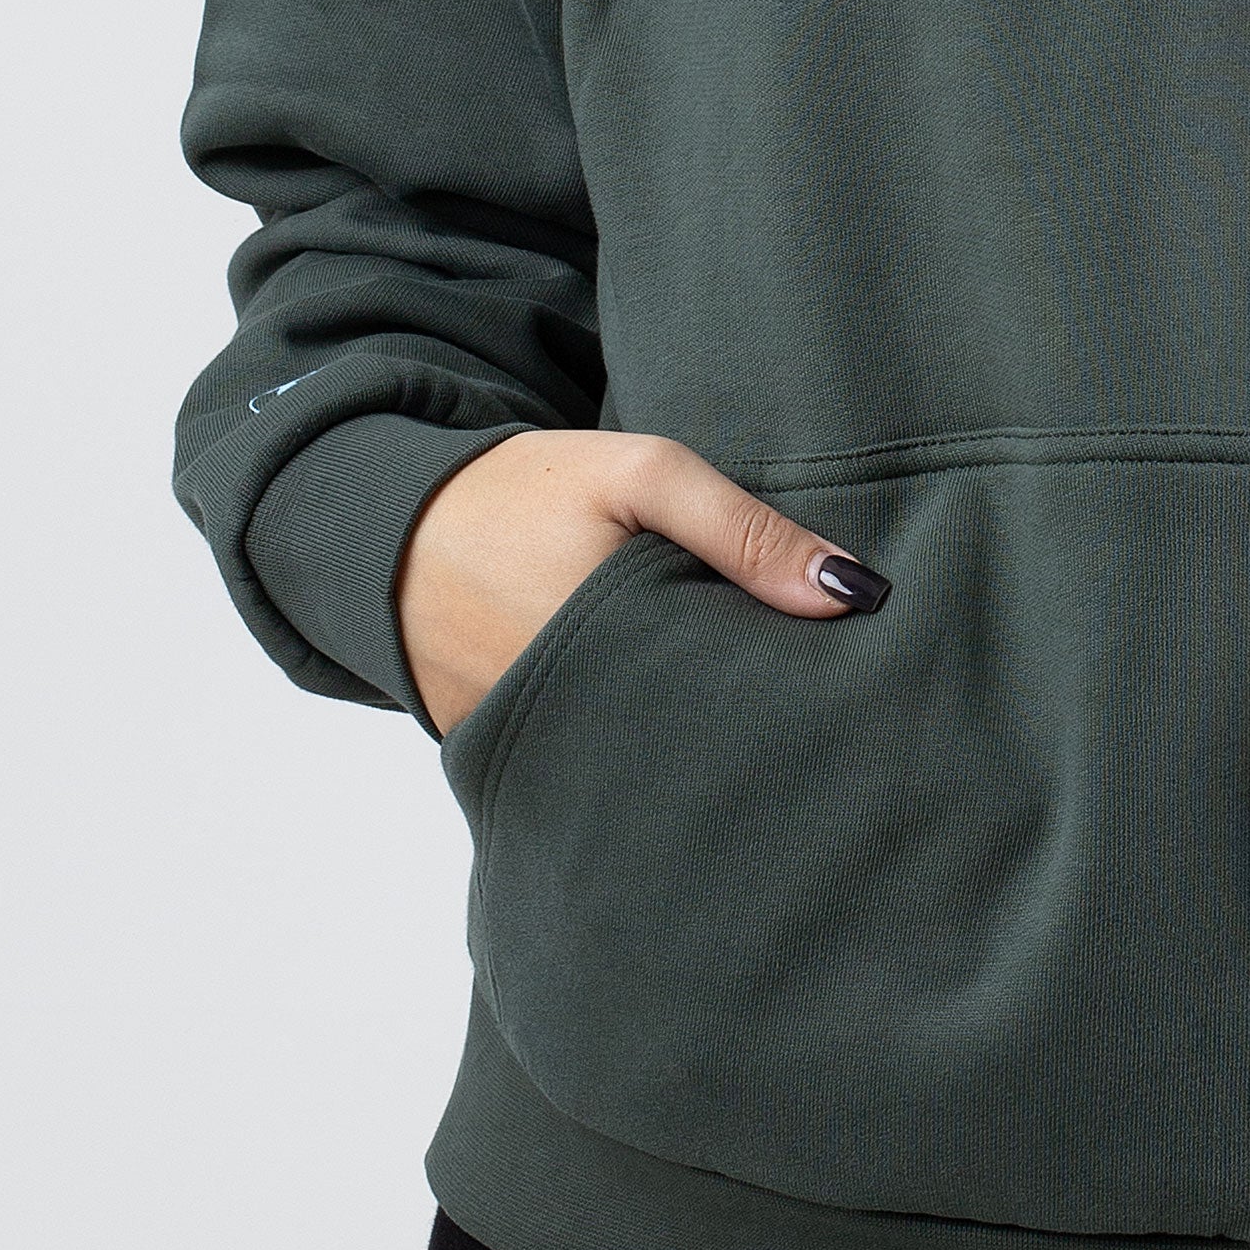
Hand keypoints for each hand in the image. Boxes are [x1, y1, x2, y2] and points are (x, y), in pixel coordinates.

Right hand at [393, 429, 886, 737]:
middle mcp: (570, 720)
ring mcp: (533, 754)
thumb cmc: (526, 490)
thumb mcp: (642, 476)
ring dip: (695, 751)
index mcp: (611, 648)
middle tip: (819, 726)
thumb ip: (744, 530)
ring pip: (647, 768)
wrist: (392, 526)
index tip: (848, 694)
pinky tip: (675, 744)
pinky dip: (631, 758)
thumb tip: (857, 595)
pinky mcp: (506, 769)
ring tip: (758, 744)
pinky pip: (590, 773)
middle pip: (697, 748)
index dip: (790, 694)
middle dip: (751, 735)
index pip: (733, 697)